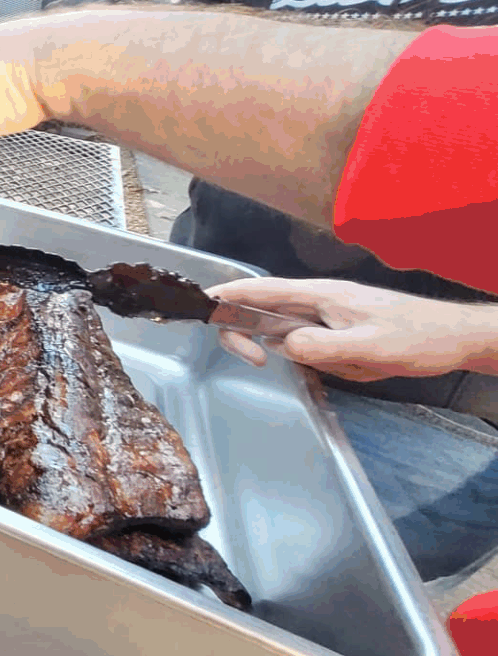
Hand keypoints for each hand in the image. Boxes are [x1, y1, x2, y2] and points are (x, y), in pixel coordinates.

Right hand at [204, 277, 497, 381]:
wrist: (457, 338)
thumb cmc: (415, 337)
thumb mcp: (366, 347)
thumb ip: (318, 346)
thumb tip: (281, 345)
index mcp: (319, 294)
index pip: (258, 289)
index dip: (224, 296)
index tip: (199, 310)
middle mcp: (318, 300)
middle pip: (263, 312)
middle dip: (253, 336)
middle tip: (260, 363)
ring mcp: (328, 316)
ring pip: (290, 335)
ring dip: (307, 356)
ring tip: (354, 363)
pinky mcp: (340, 332)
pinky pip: (314, 347)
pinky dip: (328, 362)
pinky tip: (362, 366)